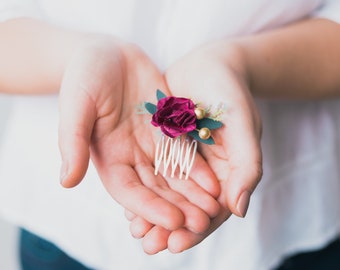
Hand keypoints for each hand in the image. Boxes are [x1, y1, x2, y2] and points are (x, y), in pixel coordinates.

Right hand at [58, 37, 220, 237]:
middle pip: (157, 190)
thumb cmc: (85, 75)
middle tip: (203, 224)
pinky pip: (185, 154)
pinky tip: (216, 182)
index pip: (130, 192)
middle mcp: (132, 157)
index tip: (175, 222)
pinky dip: (199, 170)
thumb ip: (72, 140)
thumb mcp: (76, 104)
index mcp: (108, 157)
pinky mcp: (168, 130)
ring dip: (193, 195)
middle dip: (179, 208)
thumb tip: (67, 181)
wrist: (107, 53)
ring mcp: (151, 145)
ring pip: (174, 177)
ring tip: (215, 209)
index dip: (151, 208)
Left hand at [128, 41, 262, 252]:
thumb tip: (239, 210)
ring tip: (135, 230)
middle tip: (149, 245)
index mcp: (229, 173)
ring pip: (169, 195)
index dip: (196, 228)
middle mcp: (206, 173)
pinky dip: (145, 189)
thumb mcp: (243, 124)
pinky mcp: (166, 148)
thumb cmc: (231, 92)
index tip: (176, 243)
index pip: (214, 211)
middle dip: (169, 228)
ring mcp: (185, 162)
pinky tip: (129, 203)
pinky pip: (155, 174)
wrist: (209, 64)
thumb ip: (246, 165)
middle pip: (188, 207)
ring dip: (153, 214)